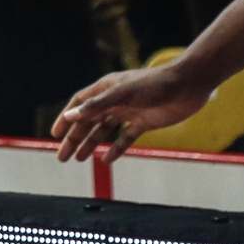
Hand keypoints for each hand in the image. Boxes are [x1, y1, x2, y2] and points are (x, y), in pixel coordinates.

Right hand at [52, 61, 210, 162]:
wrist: (188, 85)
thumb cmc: (155, 84)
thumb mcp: (123, 94)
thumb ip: (97, 106)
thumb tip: (70, 117)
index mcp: (106, 89)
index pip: (79, 105)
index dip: (66, 119)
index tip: (55, 136)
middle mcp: (115, 100)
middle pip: (89, 122)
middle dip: (75, 139)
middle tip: (63, 157)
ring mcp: (129, 112)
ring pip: (104, 131)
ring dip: (91, 144)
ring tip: (80, 159)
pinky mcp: (144, 122)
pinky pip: (126, 138)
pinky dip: (116, 148)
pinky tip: (107, 159)